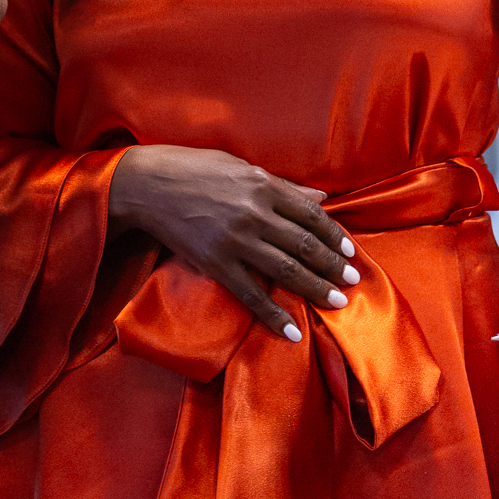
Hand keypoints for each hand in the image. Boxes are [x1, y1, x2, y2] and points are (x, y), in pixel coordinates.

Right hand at [108, 144, 359, 340]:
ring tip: (336, 302)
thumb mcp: (239, 166)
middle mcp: (254, 213)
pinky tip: (292, 331)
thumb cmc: (192, 168)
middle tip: (352, 282)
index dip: (333, 236)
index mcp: (261, 185)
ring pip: (286, 269)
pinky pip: (251, 294)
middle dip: (331, 266)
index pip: (310, 214)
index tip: (349, 252)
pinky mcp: (216, 262)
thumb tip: (319, 197)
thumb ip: (281, 185)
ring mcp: (235, 240)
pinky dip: (273, 315)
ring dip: (315, 288)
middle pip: (304, 244)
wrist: (145, 184)